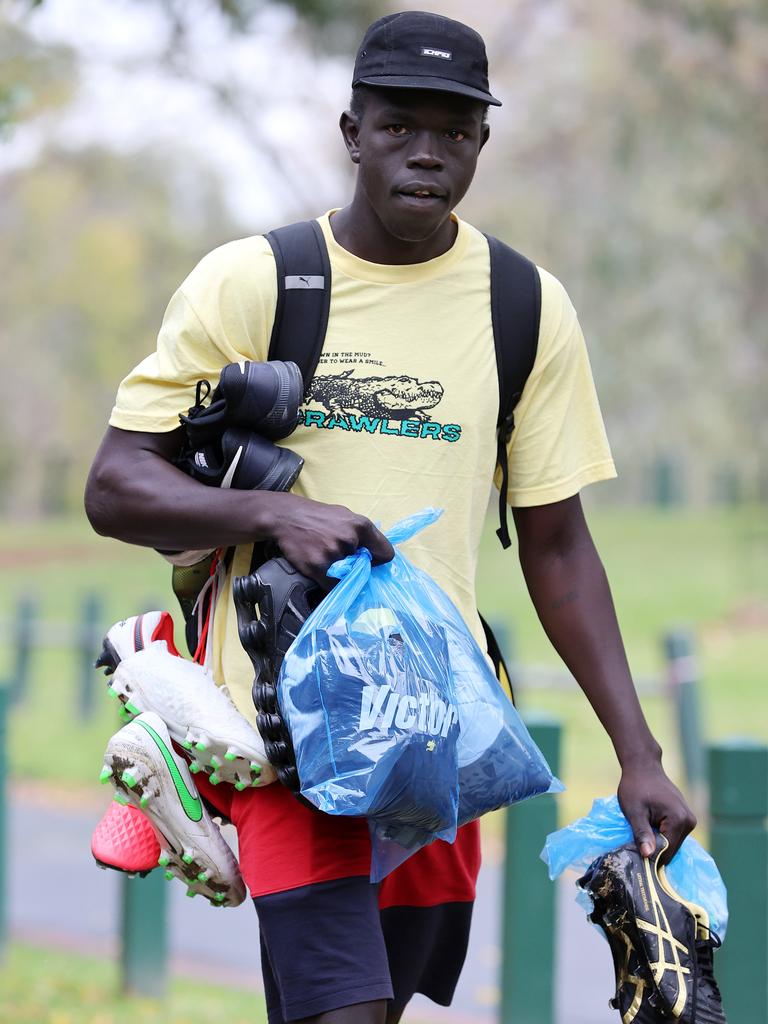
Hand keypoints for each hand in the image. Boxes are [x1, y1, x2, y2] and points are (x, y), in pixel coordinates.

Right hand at [270, 494, 394, 586]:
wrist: (286, 516)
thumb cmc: (318, 516)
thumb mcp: (345, 516)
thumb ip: (362, 534)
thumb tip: (375, 556)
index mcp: (361, 525)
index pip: (386, 554)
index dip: (377, 560)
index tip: (367, 561)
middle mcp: (350, 539)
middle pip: (365, 568)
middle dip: (355, 566)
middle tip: (341, 558)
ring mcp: (333, 553)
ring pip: (347, 577)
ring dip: (339, 573)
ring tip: (325, 557)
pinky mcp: (318, 566)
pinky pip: (331, 586)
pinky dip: (327, 583)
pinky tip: (319, 570)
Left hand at [618, 760, 696, 864]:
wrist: (643, 767)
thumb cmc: (635, 787)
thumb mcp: (634, 811)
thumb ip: (642, 834)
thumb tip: (648, 856)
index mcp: (679, 820)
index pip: (667, 852)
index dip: (651, 857)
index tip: (635, 856)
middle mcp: (690, 822)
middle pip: (671, 849)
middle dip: (654, 849)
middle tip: (635, 843)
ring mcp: (690, 820)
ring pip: (672, 843)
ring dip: (657, 842)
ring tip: (642, 831)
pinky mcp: (686, 818)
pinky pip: (673, 835)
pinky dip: (661, 835)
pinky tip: (649, 827)